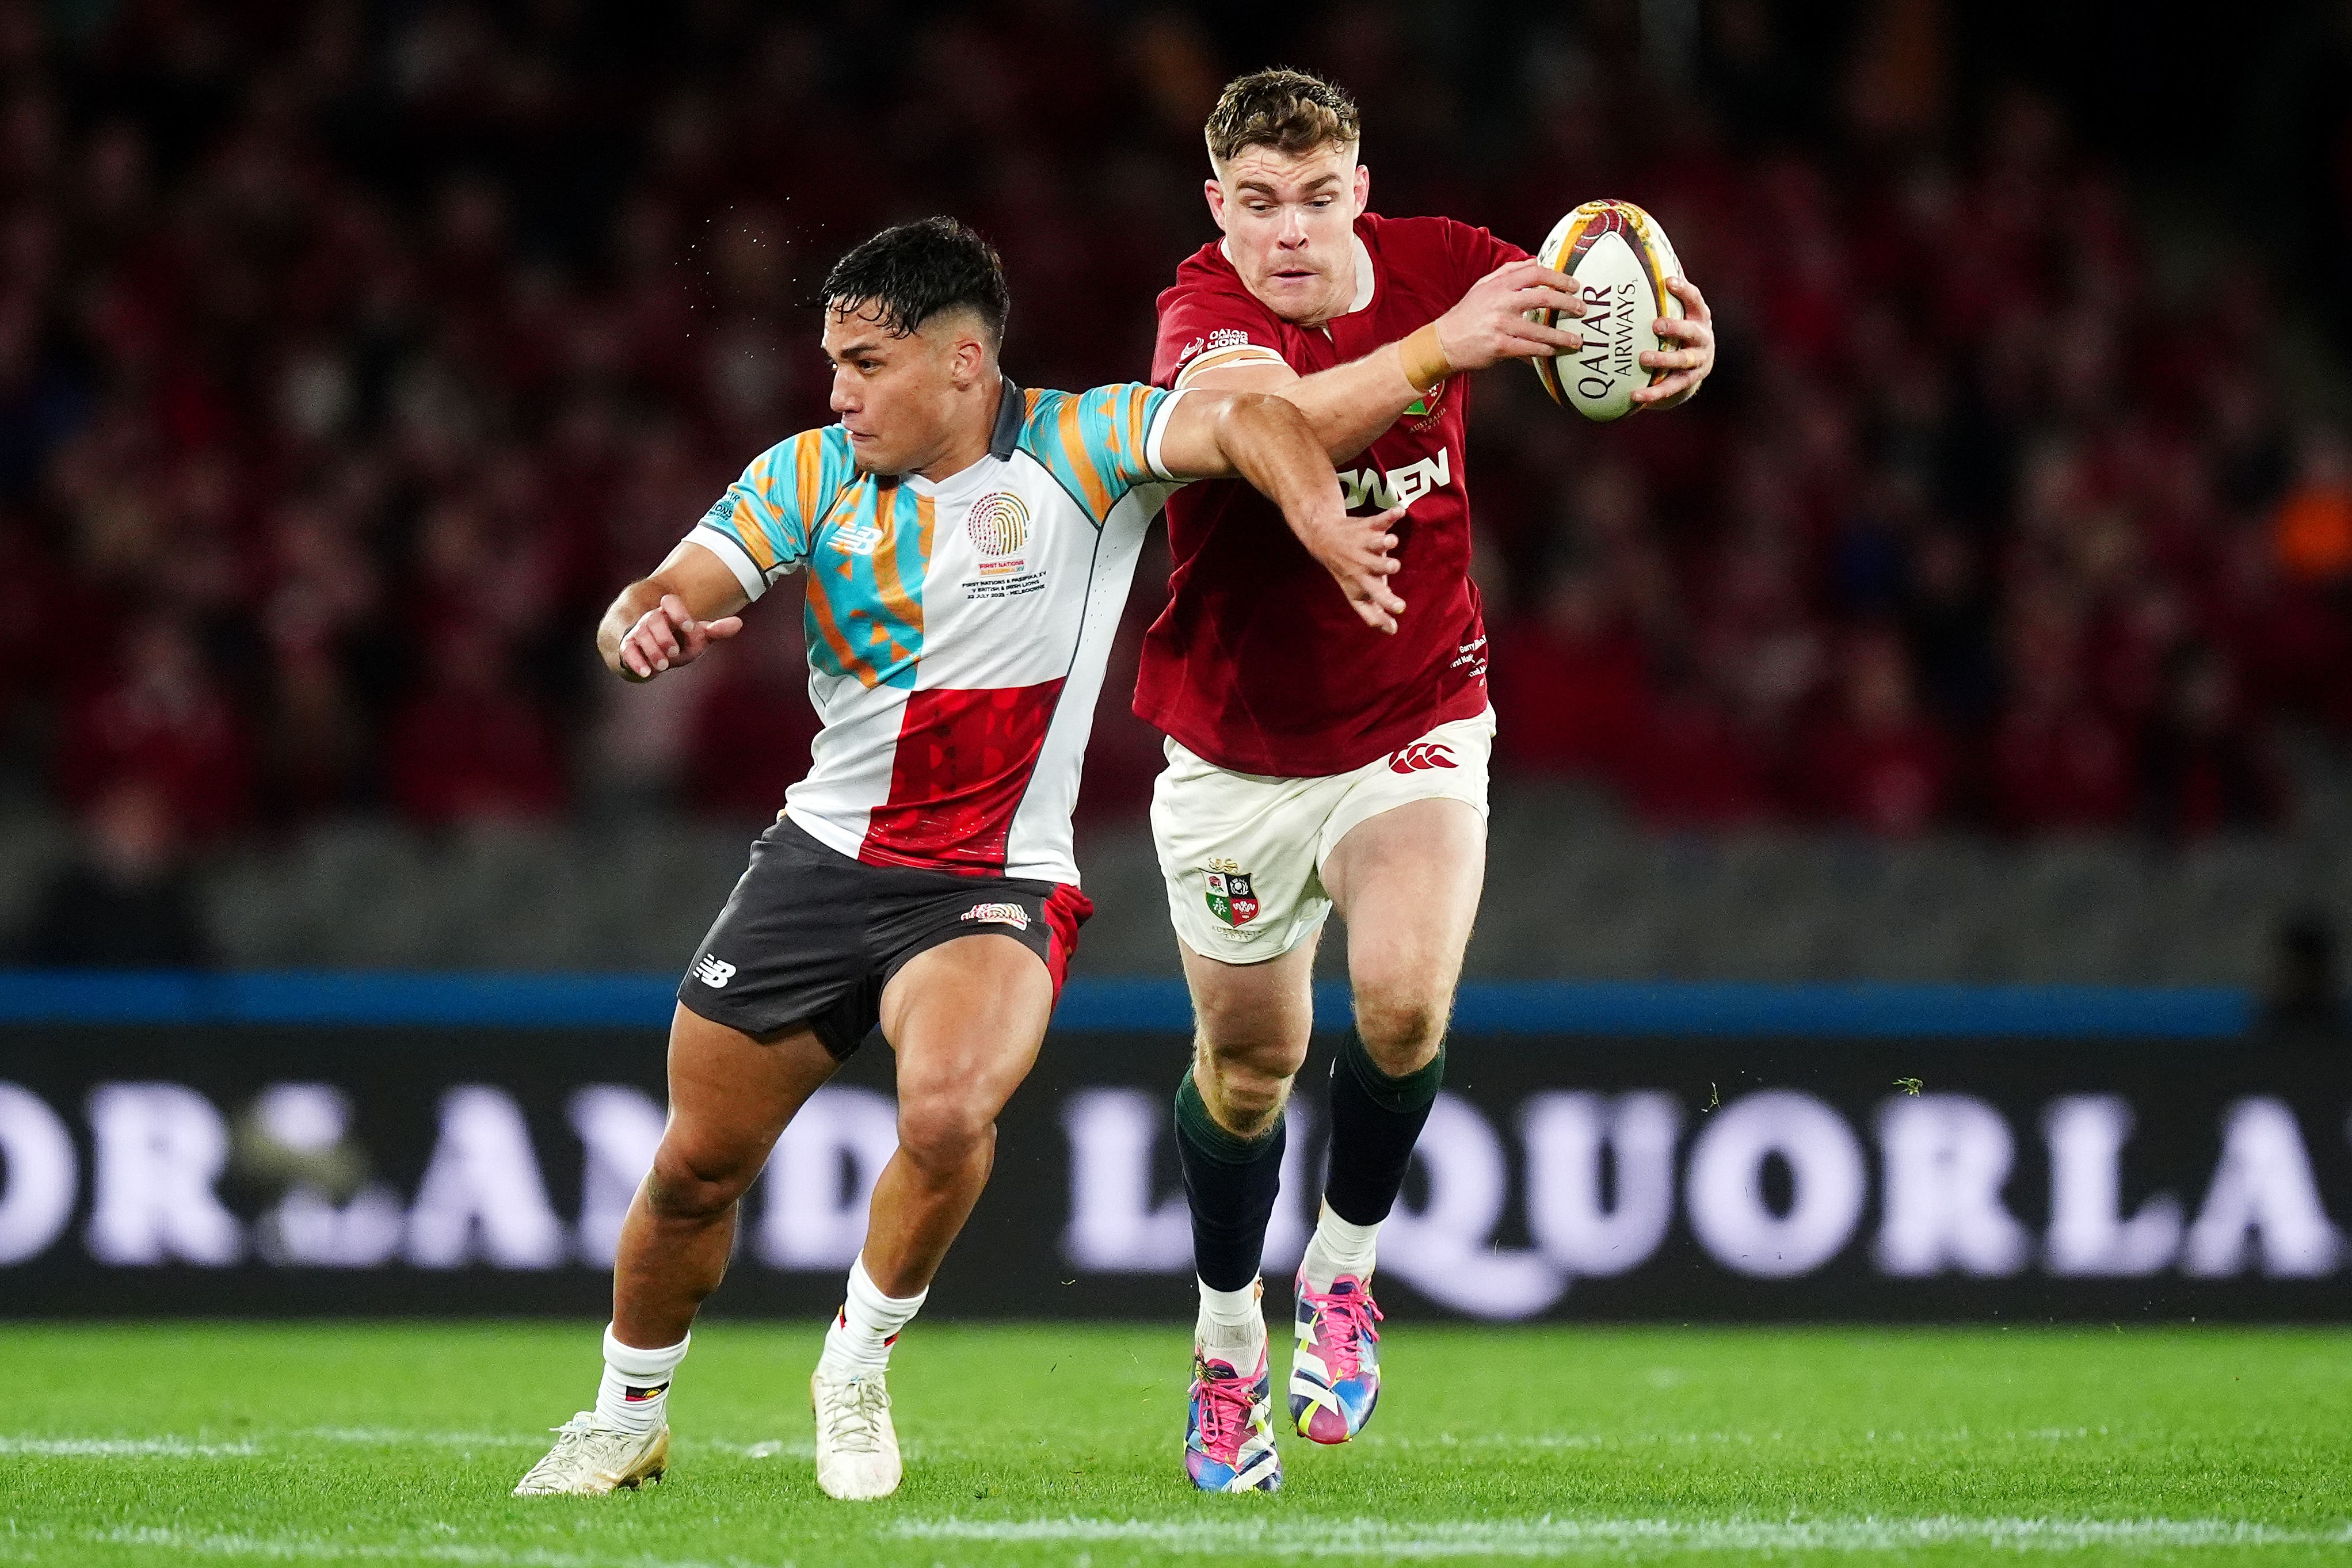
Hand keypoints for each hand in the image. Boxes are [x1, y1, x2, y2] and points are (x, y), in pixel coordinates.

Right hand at [616, 592, 741, 679]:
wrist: (657, 656)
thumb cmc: (681, 643)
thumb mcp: (699, 638)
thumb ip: (716, 630)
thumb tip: (739, 623)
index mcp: (670, 613)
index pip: (670, 602)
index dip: (679, 613)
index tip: (691, 627)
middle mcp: (652, 619)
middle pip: (653, 618)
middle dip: (664, 636)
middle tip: (675, 652)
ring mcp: (638, 632)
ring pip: (640, 634)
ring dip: (652, 650)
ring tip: (664, 666)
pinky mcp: (629, 647)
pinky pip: (628, 651)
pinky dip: (636, 662)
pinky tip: (647, 673)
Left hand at [1301, 499, 1407, 634]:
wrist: (1324, 539)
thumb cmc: (1348, 570)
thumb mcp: (1357, 593)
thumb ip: (1374, 612)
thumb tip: (1392, 631)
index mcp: (1361, 585)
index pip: (1373, 597)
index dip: (1386, 603)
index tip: (1400, 608)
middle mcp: (1362, 565)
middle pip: (1375, 568)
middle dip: (1384, 567)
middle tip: (1393, 566)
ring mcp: (1365, 545)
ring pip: (1375, 543)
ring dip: (1384, 542)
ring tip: (1391, 541)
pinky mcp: (1369, 527)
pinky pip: (1380, 520)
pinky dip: (1390, 515)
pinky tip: (1400, 512)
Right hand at [1432, 259, 1586, 372]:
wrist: (1444, 342)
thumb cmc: (1467, 314)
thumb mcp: (1483, 286)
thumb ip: (1508, 272)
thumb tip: (1534, 262)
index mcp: (1499, 285)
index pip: (1536, 273)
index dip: (1559, 278)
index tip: (1574, 286)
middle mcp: (1501, 303)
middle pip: (1544, 298)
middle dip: (1568, 304)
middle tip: (1582, 310)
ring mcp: (1500, 326)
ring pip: (1540, 329)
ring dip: (1562, 336)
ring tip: (1576, 340)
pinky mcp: (1499, 347)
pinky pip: (1529, 349)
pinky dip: (1544, 350)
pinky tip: (1553, 351)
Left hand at [1632, 276, 1714, 408]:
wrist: (1693, 368)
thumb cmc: (1678, 332)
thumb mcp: (1676, 312)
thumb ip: (1664, 294)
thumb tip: (1645, 255)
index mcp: (1700, 317)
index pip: (1695, 301)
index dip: (1684, 290)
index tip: (1668, 281)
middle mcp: (1702, 338)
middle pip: (1692, 332)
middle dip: (1675, 328)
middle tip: (1655, 326)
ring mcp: (1698, 362)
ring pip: (1683, 361)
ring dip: (1664, 359)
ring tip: (1642, 358)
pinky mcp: (1688, 382)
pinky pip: (1670, 388)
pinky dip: (1653, 393)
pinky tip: (1635, 396)